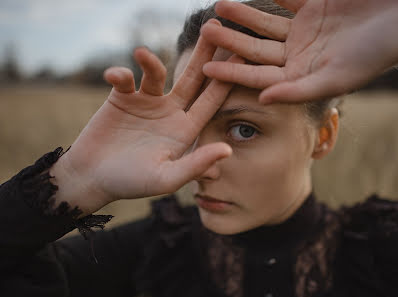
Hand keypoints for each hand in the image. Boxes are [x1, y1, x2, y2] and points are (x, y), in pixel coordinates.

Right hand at [51, 27, 241, 214]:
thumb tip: (228, 150)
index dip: (225, 79)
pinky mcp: (121, 98)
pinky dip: (120, 74)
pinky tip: (115, 77)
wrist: (92, 178)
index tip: (241, 54)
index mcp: (186, 129)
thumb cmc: (131, 183)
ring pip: (156, 72)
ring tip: (142, 56)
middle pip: (192, 78)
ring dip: (152, 61)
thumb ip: (195, 164)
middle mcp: (170, 112)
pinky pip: (124, 79)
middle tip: (216, 27)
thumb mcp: (166, 178)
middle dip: (204, 54)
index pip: (211, 100)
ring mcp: (146, 103)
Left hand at [201, 0, 397, 102]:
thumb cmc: (378, 53)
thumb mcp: (337, 75)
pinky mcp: (313, 6)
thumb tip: (263, 100)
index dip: (233, 74)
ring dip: (243, 16)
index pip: (260, 77)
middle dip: (232, 41)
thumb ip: (299, 90)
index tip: (206, 70)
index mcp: (301, 76)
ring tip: (219, 6)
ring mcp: (304, 30)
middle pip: (257, 49)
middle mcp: (299, 55)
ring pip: (265, 23)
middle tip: (206, 32)